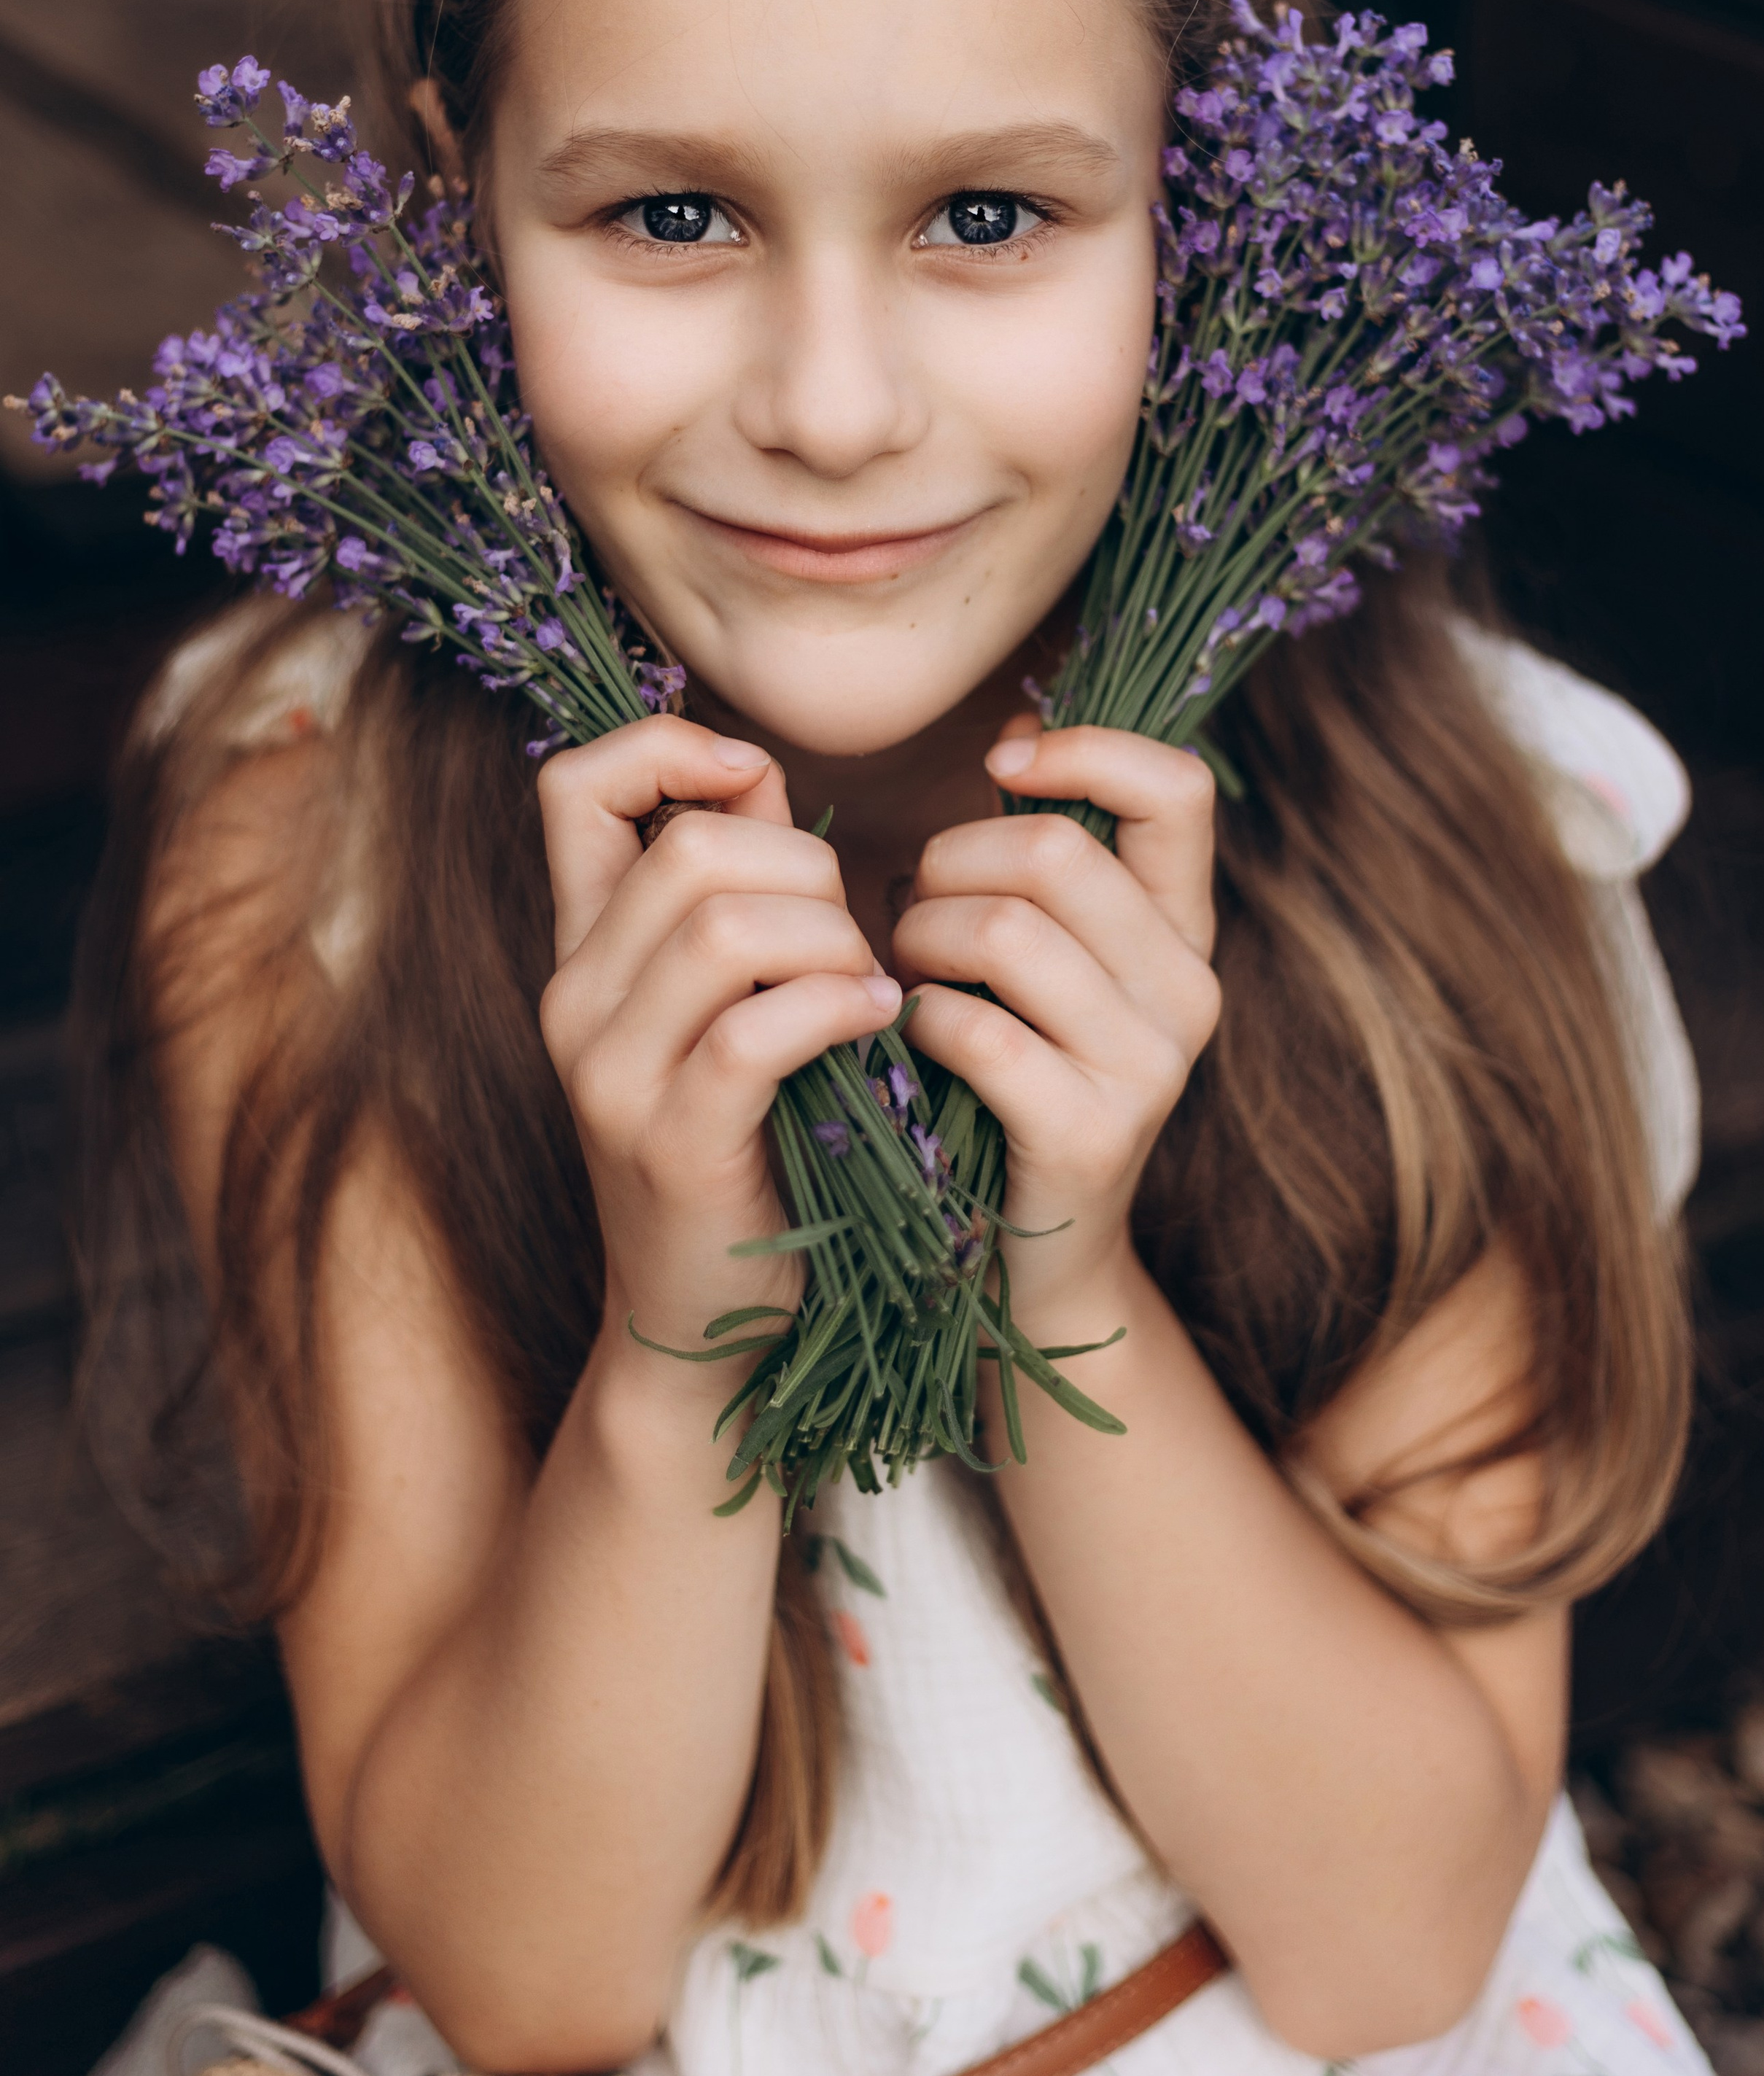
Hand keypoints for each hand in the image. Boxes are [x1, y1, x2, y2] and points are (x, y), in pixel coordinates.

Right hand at [536, 723, 901, 1376]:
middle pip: (688, 847)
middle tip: (851, 936)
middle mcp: (574, 1002)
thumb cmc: (744, 1144)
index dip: (666, 748)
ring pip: (724, 924)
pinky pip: (757, 1027)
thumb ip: (733, 887)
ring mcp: (612, 1075)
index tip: (750, 778)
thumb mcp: (717, 1004)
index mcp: (582, 953)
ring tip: (868, 985)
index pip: (572, 786)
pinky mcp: (672, 1141)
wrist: (706, 1326)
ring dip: (830, 937)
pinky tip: (879, 1024)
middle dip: (804, 865)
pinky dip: (836, 1007)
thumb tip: (752, 772)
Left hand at [891, 722, 1221, 1339]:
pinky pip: (978, 1031)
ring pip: (1006, 930)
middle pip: (1055, 852)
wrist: (1030, 1259)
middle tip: (911, 915)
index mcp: (1183, 929)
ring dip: (919, 940)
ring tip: (904, 975)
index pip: (1179, 788)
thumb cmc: (1008, 1077)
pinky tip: (906, 1038)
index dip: (1087, 748)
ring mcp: (1150, 1068)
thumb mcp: (1047, 963)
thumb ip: (1043, 864)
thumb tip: (1014, 737)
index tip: (1000, 765)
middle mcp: (1189, 990)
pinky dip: (918, 1021)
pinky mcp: (1091, 1136)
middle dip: (948, 865)